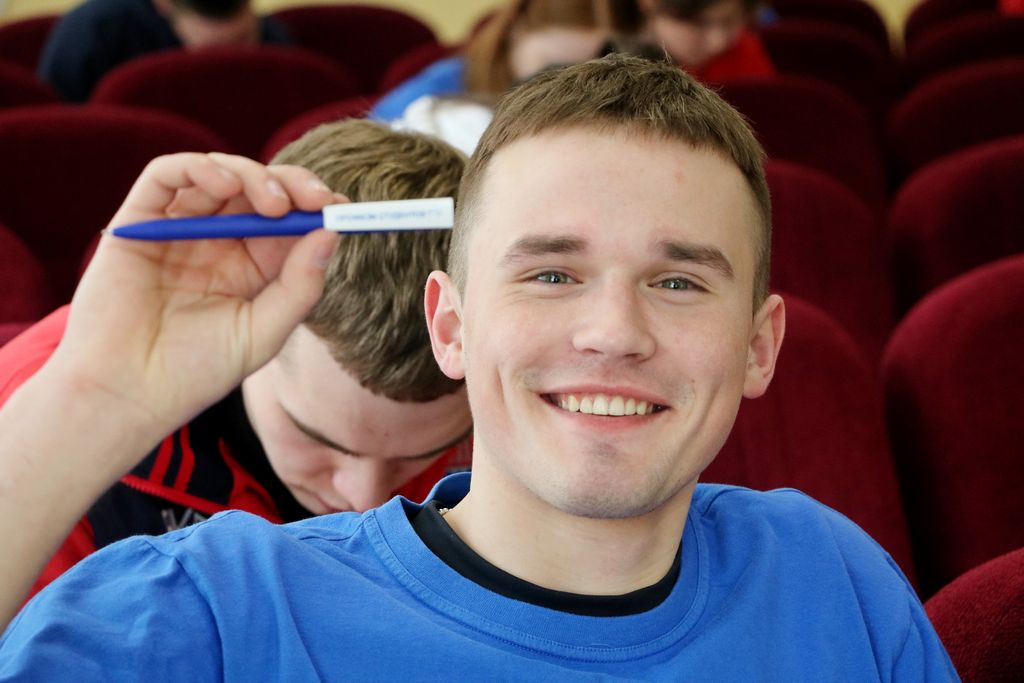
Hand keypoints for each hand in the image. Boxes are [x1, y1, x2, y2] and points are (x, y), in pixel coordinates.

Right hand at [47, 152, 341, 447]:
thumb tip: (331, 232)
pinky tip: (225, 186)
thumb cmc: (196, 372)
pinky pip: (165, 175)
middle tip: (314, 197)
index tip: (343, 206)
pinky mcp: (138, 223)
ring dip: (252, 176)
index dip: (315, 206)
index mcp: (250, 266)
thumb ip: (299, 285)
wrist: (129, 395)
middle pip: (258, 190)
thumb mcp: (264, 332)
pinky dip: (198, 168)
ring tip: (273, 204)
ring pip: (218, 174)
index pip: (289, 221)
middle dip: (292, 185)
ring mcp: (177, 229)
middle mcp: (216, 241)